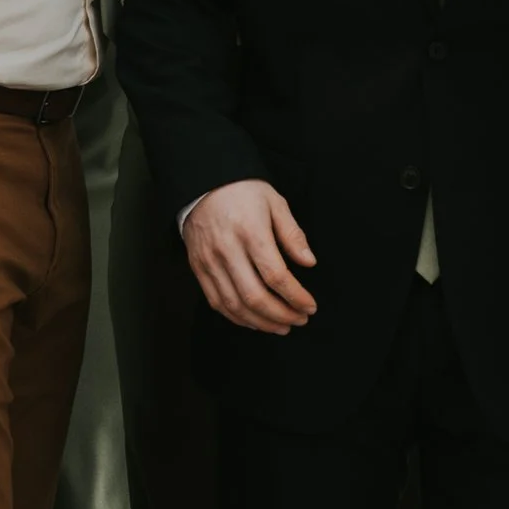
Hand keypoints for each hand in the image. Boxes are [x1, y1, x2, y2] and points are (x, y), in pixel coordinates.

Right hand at [181, 179, 318, 332]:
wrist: (203, 183)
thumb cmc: (243, 191)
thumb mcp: (275, 203)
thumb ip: (293, 234)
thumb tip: (309, 263)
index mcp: (250, 231)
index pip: (275, 275)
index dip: (296, 296)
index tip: (310, 306)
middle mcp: (227, 250)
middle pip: (255, 296)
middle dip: (281, 315)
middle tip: (299, 320)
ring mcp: (209, 261)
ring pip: (235, 305)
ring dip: (261, 323)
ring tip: (282, 326)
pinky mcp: (198, 268)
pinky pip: (217, 302)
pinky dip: (237, 317)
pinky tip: (255, 321)